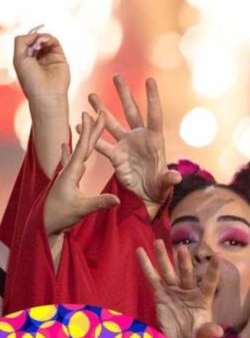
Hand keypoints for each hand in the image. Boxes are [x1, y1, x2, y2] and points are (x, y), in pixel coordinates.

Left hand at [13, 31, 69, 100]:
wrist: (46, 92)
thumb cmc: (30, 79)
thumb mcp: (19, 58)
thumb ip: (21, 41)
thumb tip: (34, 34)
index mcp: (26, 60)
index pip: (26, 43)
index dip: (27, 39)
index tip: (28, 40)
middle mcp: (38, 59)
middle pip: (36, 40)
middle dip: (35, 38)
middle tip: (36, 42)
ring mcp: (49, 58)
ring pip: (46, 40)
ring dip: (42, 37)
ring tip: (42, 41)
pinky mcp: (60, 58)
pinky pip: (55, 43)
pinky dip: (50, 39)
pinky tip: (46, 40)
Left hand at [43, 113, 119, 236]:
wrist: (44, 225)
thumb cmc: (60, 217)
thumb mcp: (81, 210)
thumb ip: (98, 203)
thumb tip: (117, 200)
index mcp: (72, 173)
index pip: (83, 148)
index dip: (90, 131)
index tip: (93, 115)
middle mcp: (68, 170)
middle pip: (82, 145)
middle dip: (90, 129)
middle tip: (94, 111)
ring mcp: (66, 175)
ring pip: (77, 151)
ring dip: (83, 137)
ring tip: (84, 123)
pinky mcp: (66, 181)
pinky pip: (71, 161)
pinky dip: (71, 150)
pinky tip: (64, 145)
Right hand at [88, 76, 181, 217]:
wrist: (147, 197)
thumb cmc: (160, 189)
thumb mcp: (165, 184)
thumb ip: (168, 179)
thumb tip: (177, 177)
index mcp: (154, 140)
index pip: (154, 115)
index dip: (152, 98)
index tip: (150, 79)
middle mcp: (139, 138)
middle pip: (131, 112)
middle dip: (124, 94)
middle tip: (116, 76)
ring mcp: (126, 145)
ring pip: (112, 123)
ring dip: (101, 110)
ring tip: (91, 96)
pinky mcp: (115, 156)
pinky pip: (100, 143)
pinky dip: (89, 136)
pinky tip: (78, 125)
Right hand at [137, 239, 223, 337]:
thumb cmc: (195, 336)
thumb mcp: (202, 335)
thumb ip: (208, 331)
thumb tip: (218, 332)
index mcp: (203, 298)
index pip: (210, 282)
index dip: (213, 270)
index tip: (218, 256)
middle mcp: (189, 291)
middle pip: (186, 273)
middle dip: (184, 262)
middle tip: (182, 248)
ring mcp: (174, 290)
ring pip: (169, 271)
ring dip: (164, 257)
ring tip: (159, 241)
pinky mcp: (160, 294)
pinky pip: (152, 278)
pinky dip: (146, 265)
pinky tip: (140, 251)